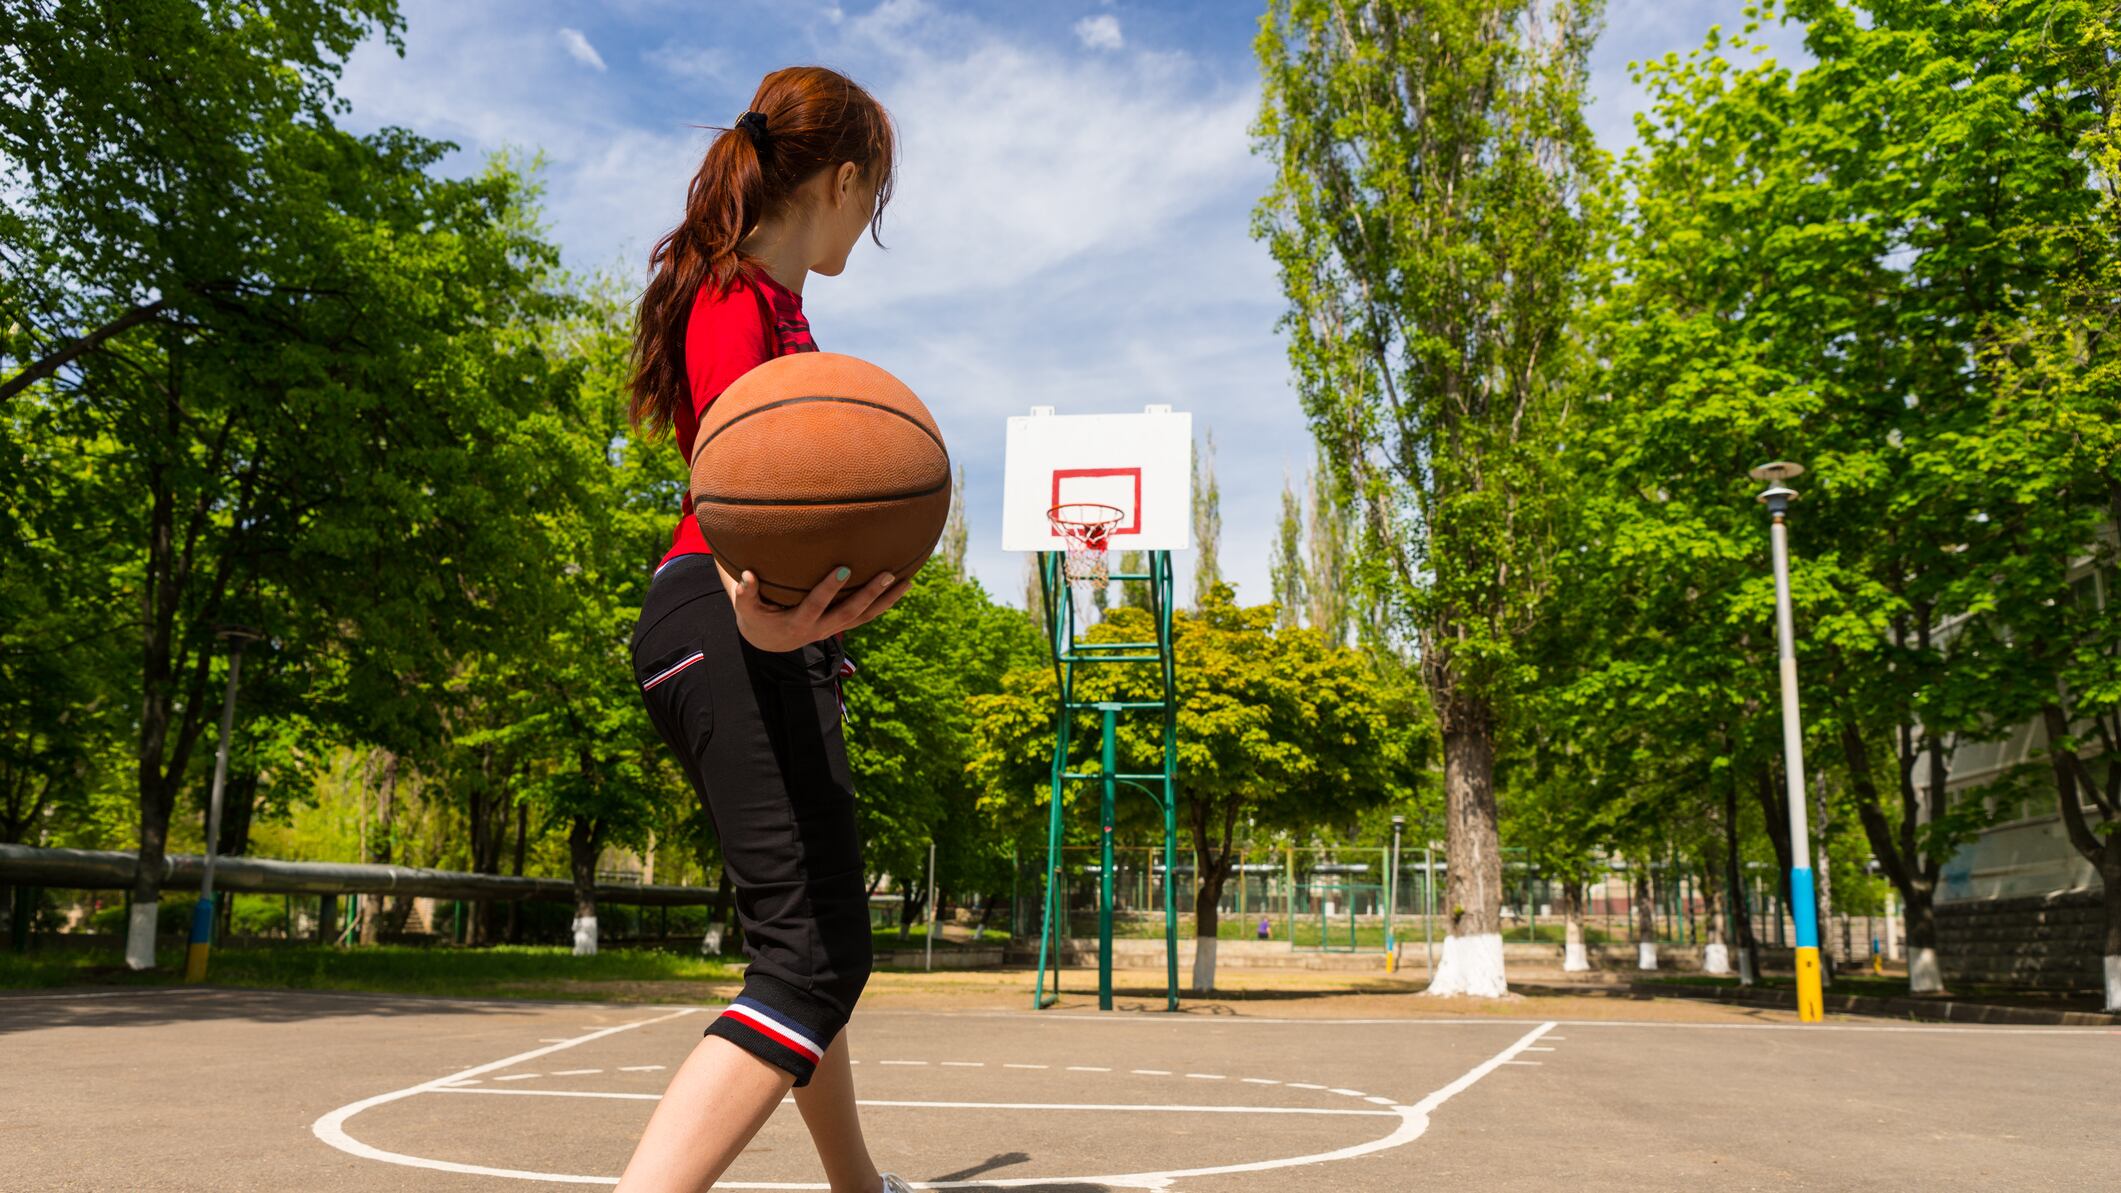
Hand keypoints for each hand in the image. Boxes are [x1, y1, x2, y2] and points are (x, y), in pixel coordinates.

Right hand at [716, 559, 911, 652]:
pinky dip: (885, 604)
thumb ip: (745, 594)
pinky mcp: (843, 626)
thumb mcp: (747, 609)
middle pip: (850, 614)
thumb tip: (747, 576)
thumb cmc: (757, 617)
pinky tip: (902, 586)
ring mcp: (835, 629)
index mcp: (799, 623)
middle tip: (888, 574)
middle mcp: (821, 629)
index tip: (844, 569)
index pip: (816, 605)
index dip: (829, 590)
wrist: (770, 640)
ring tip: (907, 581)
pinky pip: (867, 616)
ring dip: (887, 601)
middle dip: (870, 594)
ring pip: (865, 618)